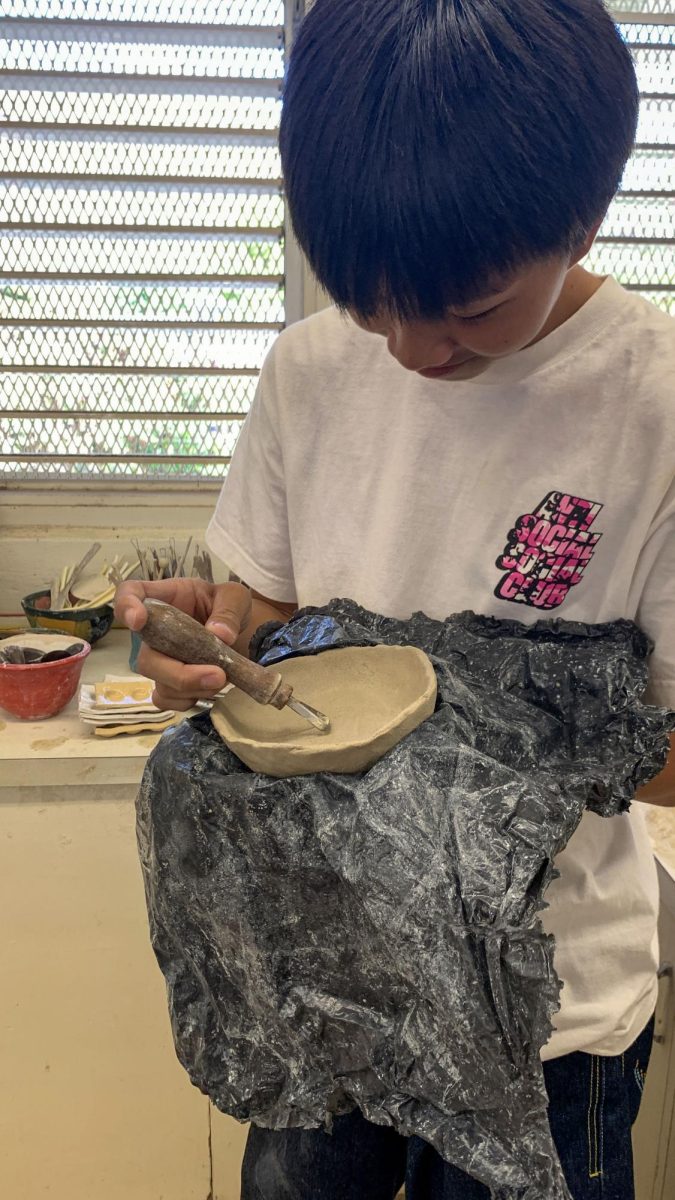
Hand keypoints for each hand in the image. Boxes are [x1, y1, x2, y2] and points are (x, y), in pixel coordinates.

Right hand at [114, 578, 251, 710]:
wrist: (239, 632)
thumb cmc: (229, 606)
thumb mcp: (235, 597)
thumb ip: (228, 611)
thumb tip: (219, 635)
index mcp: (164, 598)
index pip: (129, 594)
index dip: (126, 607)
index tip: (139, 620)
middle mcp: (153, 631)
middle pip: (145, 657)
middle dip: (179, 673)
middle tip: (218, 675)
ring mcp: (159, 659)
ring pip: (159, 682)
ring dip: (193, 687)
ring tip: (224, 677)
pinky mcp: (168, 682)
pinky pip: (166, 699)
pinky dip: (188, 700)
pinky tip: (209, 690)